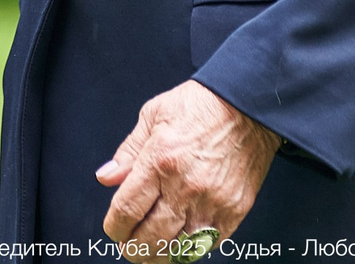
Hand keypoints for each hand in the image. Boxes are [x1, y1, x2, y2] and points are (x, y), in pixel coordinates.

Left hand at [97, 80, 278, 254]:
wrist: (248, 105)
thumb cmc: (201, 106)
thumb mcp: (153, 115)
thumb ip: (128, 151)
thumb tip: (106, 177)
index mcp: (160, 161)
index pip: (127, 210)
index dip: (114, 228)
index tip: (113, 229)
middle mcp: (185, 187)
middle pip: (150, 239)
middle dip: (133, 249)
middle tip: (129, 246)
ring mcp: (212, 203)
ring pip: (178, 249)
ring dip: (160, 254)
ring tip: (151, 250)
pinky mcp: (234, 211)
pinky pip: (207, 244)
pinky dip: (190, 249)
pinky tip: (180, 241)